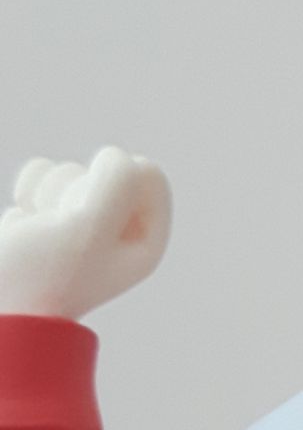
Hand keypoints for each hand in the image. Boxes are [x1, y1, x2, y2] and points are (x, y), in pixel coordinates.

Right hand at [0, 145, 171, 318]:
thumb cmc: (43, 273)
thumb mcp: (89, 227)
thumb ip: (117, 184)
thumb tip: (113, 156)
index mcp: (147, 241)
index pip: (149, 174)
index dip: (113, 184)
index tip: (90, 219)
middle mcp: (121, 232)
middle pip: (107, 170)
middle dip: (74, 189)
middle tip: (61, 230)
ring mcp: (84, 222)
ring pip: (74, 170)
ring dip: (49, 190)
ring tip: (41, 228)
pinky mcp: (48, 213)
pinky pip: (46, 171)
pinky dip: (29, 187)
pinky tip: (25, 217)